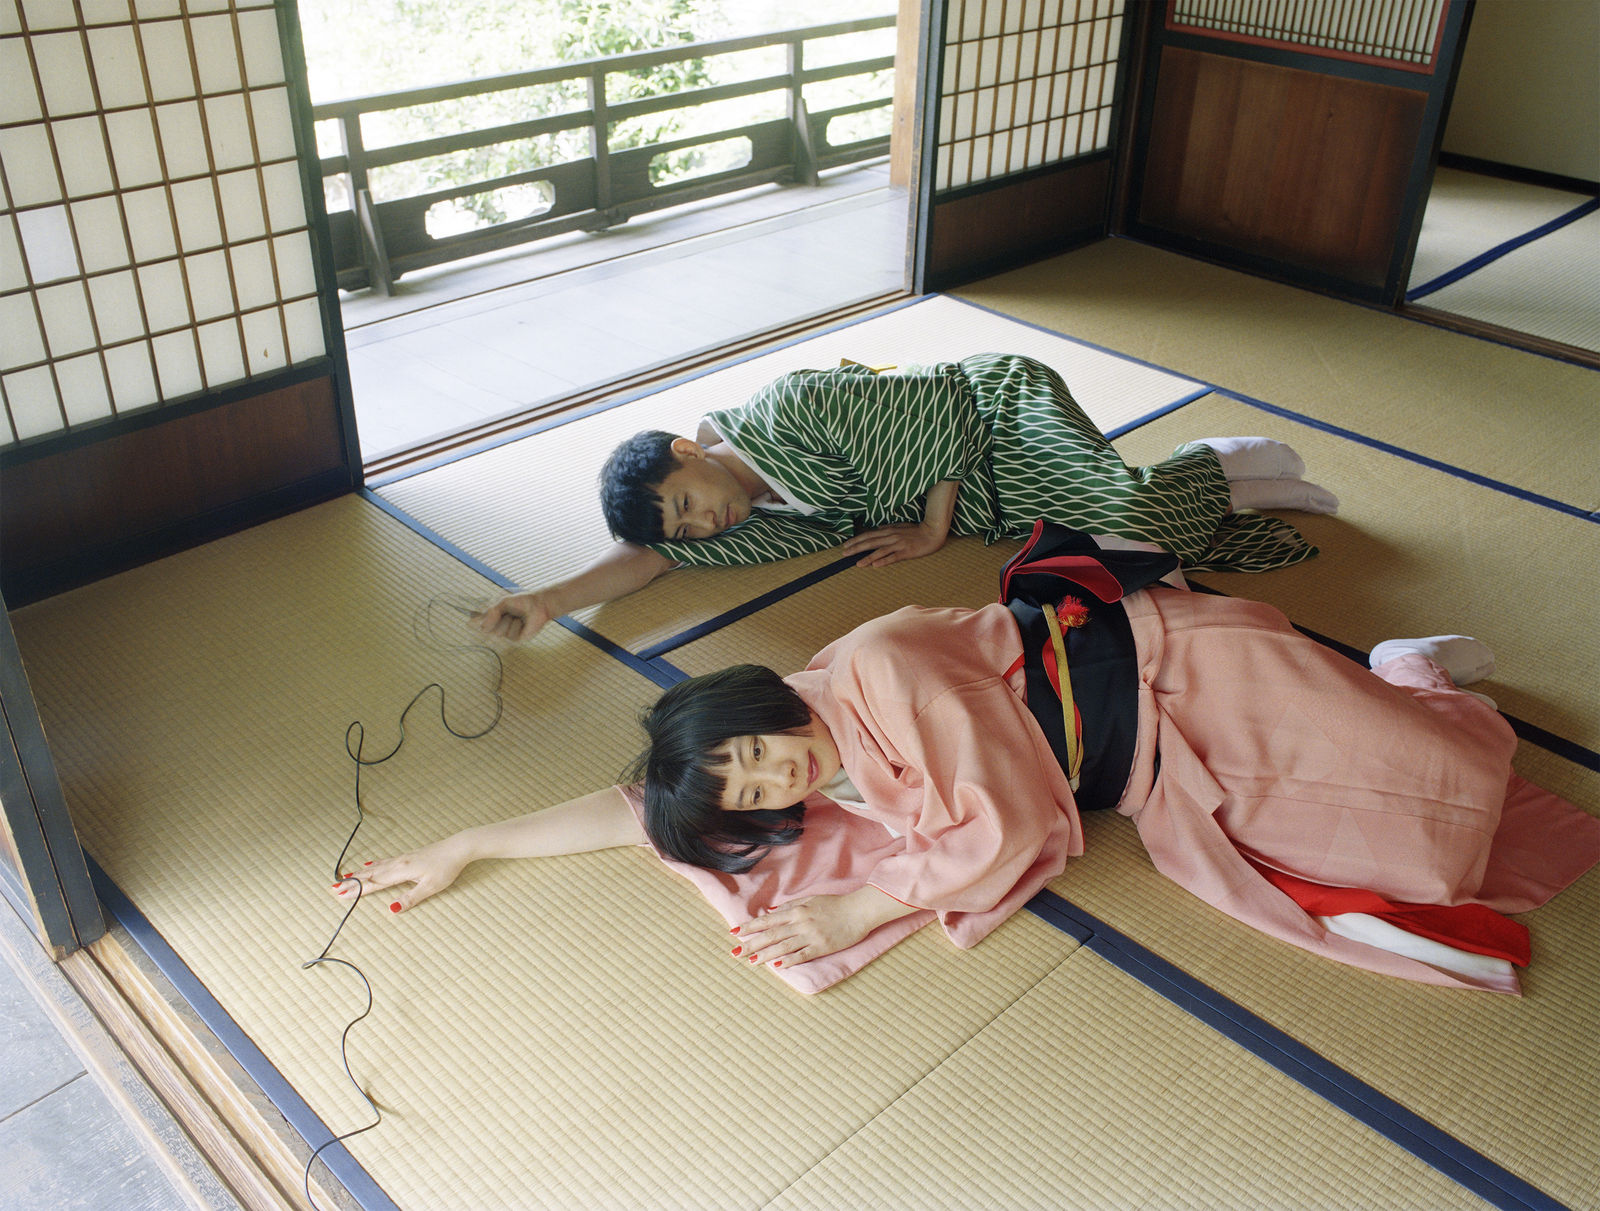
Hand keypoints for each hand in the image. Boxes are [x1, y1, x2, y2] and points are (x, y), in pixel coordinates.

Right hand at [328, 836, 472, 913]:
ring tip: (345, 877)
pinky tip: (370, 865)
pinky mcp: (408, 856)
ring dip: (359, 873)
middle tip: (333, 888)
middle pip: (370, 874)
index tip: (340, 894)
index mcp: (401, 871)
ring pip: (376, 867)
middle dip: (352, 882)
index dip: (357, 890)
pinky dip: (373, 865)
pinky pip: (384, 862)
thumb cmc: (446, 867)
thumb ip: (410, 898)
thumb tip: (391, 909)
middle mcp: (398, 863)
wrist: (457, 847)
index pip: (374, 883)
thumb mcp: (430, 887)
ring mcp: (402, 859)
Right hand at [473, 592, 552, 640]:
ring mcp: (506, 633)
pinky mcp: (516, 639)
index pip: (480, 623)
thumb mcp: (503, 603)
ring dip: (507, 622)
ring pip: (498, 633)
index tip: (467, 625)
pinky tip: (522, 623)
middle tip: (506, 614)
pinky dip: (516, 626)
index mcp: (494, 617)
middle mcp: (499, 626)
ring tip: (516, 617)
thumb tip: (482, 627)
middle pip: (486, 631)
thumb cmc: (522, 601)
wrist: (538, 605)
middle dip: (494, 621)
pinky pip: (510, 635)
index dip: (473, 624)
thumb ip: (491, 613)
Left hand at [730, 895, 873, 968]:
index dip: (749, 926)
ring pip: (783, 946)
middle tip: (735, 953)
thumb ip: (791, 906)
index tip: (733, 932)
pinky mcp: (822, 947)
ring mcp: (811, 935)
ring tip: (751, 961)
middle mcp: (800, 922)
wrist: (859, 911)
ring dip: (766, 954)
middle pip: (771, 934)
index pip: (767, 920)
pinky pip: (802, 955)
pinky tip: (777, 966)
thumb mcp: (811, 900)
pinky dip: (789, 961)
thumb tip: (772, 912)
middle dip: (751, 944)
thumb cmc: (835, 904)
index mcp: (796, 910)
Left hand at [838, 522, 946, 567]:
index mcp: (889, 531)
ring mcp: (899, 544)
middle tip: (844, 554)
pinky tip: (875, 565)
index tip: (846, 545)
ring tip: (857, 563)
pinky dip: (883, 561)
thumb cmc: (917, 530)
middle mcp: (891, 536)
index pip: (868, 535)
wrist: (933, 532)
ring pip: (879, 551)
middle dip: (856, 548)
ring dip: (867, 557)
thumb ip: (889, 527)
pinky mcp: (906, 552)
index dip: (856, 540)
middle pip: (870, 542)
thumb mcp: (901, 526)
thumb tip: (878, 528)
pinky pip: (893, 557)